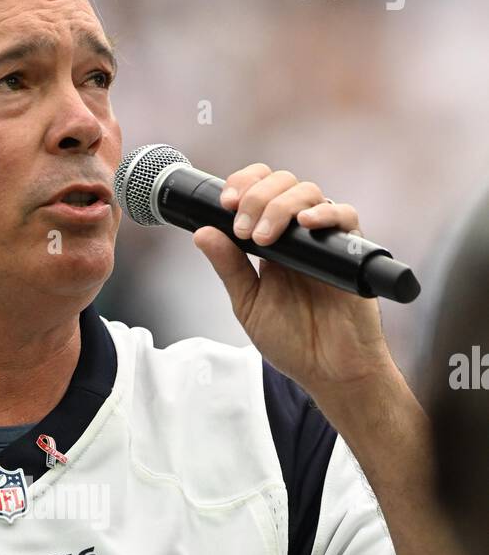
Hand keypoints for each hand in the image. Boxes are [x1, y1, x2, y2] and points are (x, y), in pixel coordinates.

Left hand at [192, 163, 394, 397]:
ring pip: (309, 192)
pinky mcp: (352, 250)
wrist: (329, 371)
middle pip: (282, 183)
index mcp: (272, 241)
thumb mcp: (249, 304)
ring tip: (263, 237)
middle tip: (242, 228)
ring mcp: (325, 240)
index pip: (259, 191)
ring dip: (280, 205)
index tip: (225, 203)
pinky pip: (346, 215)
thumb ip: (229, 268)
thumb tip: (202, 232)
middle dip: (256, 196)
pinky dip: (325, 213)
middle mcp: (298, 234)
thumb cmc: (292, 341)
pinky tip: (304, 225)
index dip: (243, 185)